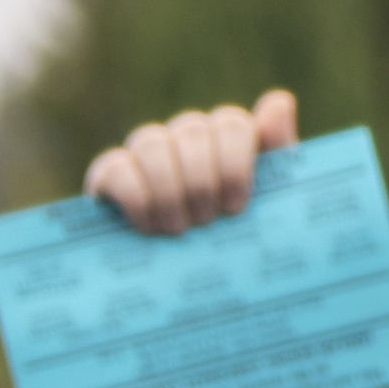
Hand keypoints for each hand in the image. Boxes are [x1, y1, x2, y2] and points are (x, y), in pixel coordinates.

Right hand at [91, 85, 302, 236]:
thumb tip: (279, 102)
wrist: (194, 286)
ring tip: (177, 228)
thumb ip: (279, 155)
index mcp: (226, 138)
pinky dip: (135, 196)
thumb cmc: (236, 241)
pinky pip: (116, 167)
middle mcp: (185, 136)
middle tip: (205, 222)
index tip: (235, 207)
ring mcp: (145, 152)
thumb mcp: (268, 205)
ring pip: (152, 142)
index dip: (234, 163)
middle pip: (191, 130)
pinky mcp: (109, 174)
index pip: (230, 124)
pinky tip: (148, 225)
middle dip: (201, 181)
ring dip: (168, 189)